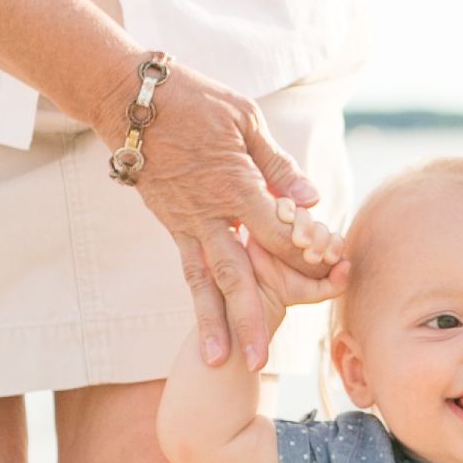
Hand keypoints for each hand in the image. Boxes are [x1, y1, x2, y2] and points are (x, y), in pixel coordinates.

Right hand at [91, 56, 343, 371]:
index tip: (332, 274)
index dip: (306, 256)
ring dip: (215, 323)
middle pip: (236, 273)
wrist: (130, 100)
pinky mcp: (170, 224)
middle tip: (259, 361)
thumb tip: (311, 200)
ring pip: (204, 282)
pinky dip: (198, 301)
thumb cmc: (195, 100)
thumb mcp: (245, 120)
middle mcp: (208, 213)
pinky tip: (205, 330)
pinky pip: (187, 268)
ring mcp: (184, 222)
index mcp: (234, 184)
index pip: (277, 233)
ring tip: (221, 362)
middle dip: (250, 318)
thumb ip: (277, 166)